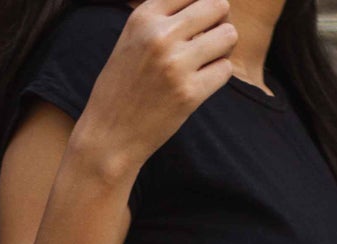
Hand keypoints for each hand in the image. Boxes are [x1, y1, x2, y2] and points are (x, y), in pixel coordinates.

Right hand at [73, 0, 238, 178]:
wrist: (108, 137)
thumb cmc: (122, 87)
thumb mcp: (132, 38)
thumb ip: (163, 16)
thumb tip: (205, 4)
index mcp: (144, 16)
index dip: (202, 6)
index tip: (198, 24)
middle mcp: (160, 35)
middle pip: (218, 5)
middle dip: (220, 21)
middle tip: (209, 40)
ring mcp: (175, 64)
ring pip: (228, 35)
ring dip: (223, 48)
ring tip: (206, 62)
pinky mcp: (189, 93)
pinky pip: (225, 69)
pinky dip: (217, 76)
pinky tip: (199, 84)